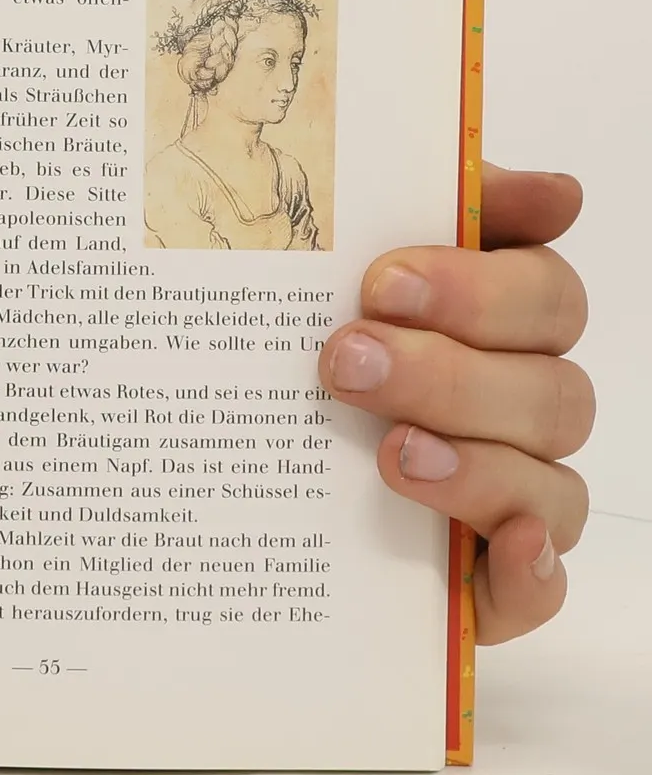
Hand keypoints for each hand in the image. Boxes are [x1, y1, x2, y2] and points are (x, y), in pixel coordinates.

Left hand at [318, 165, 590, 643]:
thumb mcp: (306, 283)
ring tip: (391, 451)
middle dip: (447, 371)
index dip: (477, 284)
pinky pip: (542, 584)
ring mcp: (514, 495)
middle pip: (546, 383)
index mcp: (492, 327)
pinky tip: (501, 545)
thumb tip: (539, 190)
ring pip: (550, 476)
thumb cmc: (285, 369)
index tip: (382, 279)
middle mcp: (517, 406)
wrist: (224, 502)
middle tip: (344, 359)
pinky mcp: (491, 582)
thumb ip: (389, 212)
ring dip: (477, 462)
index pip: (542, 293)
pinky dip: (530, 567)